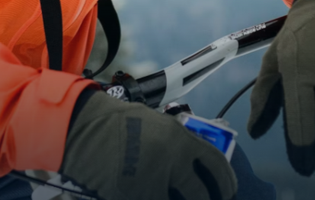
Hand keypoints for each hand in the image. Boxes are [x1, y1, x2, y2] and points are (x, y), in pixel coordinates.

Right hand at [61, 91, 237, 199]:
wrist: (85, 129)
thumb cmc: (120, 122)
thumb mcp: (158, 124)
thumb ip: (179, 142)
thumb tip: (196, 159)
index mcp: (181, 140)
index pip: (217, 164)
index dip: (227, 180)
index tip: (229, 189)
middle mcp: (172, 162)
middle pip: (201, 194)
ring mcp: (152, 183)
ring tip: (178, 196)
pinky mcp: (133, 196)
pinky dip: (157, 198)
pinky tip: (151, 195)